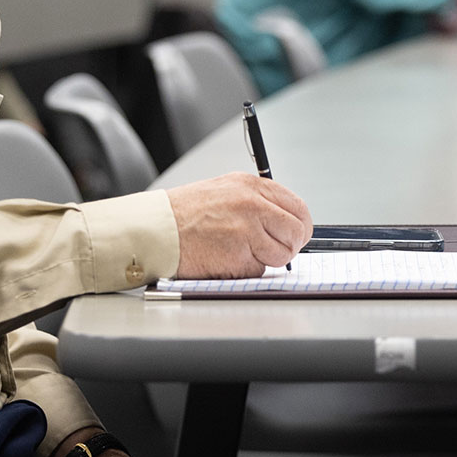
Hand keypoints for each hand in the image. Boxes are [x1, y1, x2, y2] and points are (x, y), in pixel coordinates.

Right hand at [165, 172, 312, 278]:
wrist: (157, 229)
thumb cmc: (186, 214)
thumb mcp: (225, 191)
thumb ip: (257, 202)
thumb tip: (284, 222)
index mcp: (251, 186)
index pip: (298, 207)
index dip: (299, 226)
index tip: (294, 235)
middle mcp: (252, 204)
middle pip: (297, 231)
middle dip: (289, 246)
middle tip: (274, 251)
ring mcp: (246, 230)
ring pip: (282, 254)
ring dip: (266, 259)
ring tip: (240, 252)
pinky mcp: (238, 255)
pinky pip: (259, 270)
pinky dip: (246, 270)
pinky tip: (225, 259)